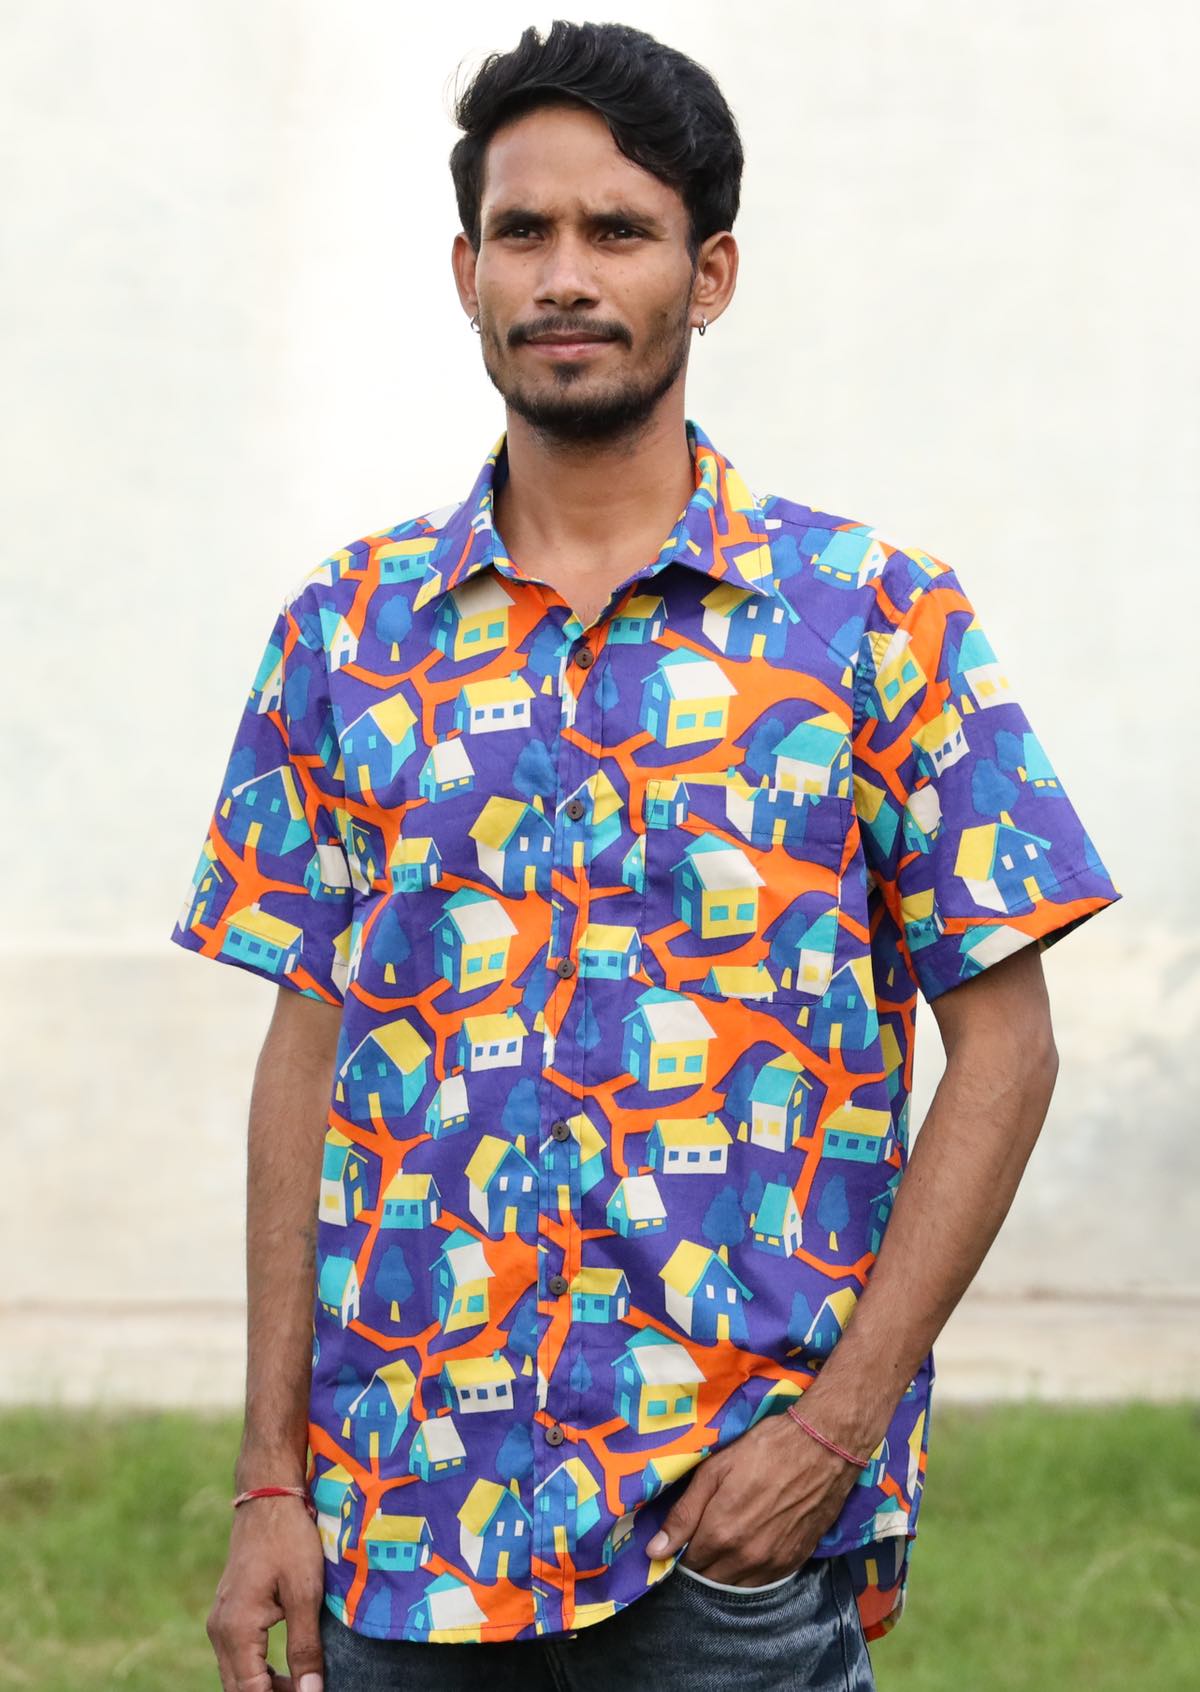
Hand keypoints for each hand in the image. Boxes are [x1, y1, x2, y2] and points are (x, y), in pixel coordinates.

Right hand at [207, 1494, 326, 1691]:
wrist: (268, 1497)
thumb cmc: (289, 1539)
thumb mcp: (305, 1592)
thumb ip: (305, 1647)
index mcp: (236, 1630)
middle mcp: (220, 1631)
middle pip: (239, 1690)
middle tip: (308, 1691)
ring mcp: (220, 1621)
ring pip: (236, 1676)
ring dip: (264, 1688)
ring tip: (301, 1686)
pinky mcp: (227, 1613)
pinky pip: (237, 1658)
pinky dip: (257, 1672)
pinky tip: (284, 1673)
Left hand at [645, 1410, 863, 1585]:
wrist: (821, 1448)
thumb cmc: (763, 1450)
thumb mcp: (714, 1471)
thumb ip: (684, 1515)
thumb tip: (654, 1552)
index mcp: (720, 1534)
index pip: (687, 1564)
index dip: (680, 1553)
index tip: (680, 1540)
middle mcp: (745, 1558)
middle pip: (710, 1580)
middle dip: (700, 1565)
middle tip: (701, 1540)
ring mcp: (772, 1564)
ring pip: (736, 1586)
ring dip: (724, 1573)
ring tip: (724, 1546)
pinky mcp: (794, 1562)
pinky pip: (763, 1583)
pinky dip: (750, 1574)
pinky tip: (748, 1552)